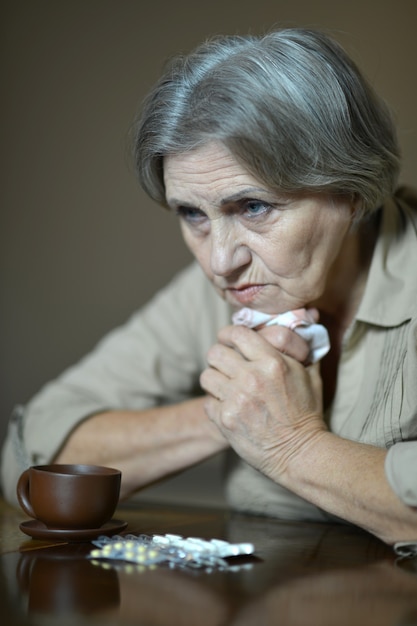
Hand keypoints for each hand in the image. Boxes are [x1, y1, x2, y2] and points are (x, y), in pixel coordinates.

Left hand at [200, 324, 325, 483]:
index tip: (230, 341)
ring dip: (214, 380)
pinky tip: (229, 408)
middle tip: (226, 365)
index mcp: (272, 362)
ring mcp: (236, 399)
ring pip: (206, 376)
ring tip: (225, 387)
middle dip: (219, 357)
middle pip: (215, 352)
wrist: (300, 452)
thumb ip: (301, 348)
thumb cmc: (307, 413)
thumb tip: (304, 321)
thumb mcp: (310, 375)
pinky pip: (207, 401)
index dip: (230, 335)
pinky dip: (215, 404)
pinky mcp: (226, 420)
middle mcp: (251, 378)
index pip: (237, 334)